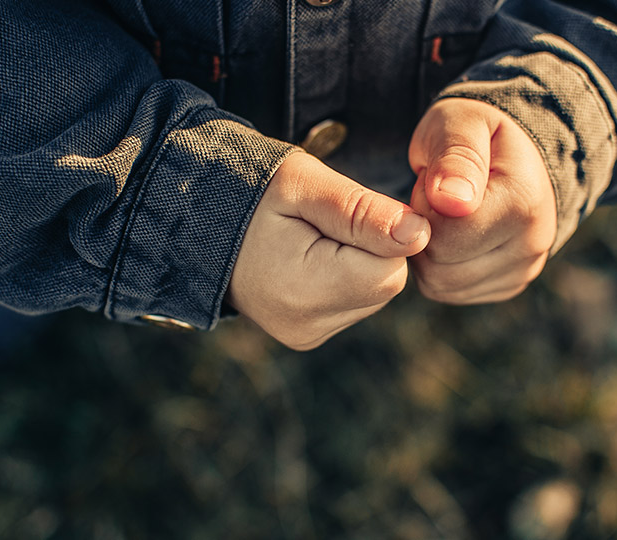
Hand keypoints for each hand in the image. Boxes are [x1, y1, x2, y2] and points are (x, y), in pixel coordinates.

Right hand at [228, 151, 429, 349]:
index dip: (377, 230)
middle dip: (367, 247)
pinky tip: (306, 260)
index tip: (337, 211)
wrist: (198, 219)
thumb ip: (362, 210)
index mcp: (303, 290)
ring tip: (307, 239)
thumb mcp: (303, 184)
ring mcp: (306, 336)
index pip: (391, 266)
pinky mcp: (307, 336)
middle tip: (318, 223)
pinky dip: (342, 277)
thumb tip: (419, 234)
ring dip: (355, 262)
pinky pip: (353, 302)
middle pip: (385, 282)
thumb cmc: (251, 190)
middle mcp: (306, 326)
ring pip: (373, 292)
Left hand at [408, 98, 556, 303]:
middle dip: (423, 231)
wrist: (517, 155)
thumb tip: (451, 201)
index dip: (424, 206)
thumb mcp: (461, 122)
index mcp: (522, 201)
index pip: (443, 234)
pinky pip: (449, 292)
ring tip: (445, 215)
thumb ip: (455, 156)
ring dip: (427, 251)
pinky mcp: (509, 285)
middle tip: (437, 196)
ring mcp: (523, 270)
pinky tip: (453, 234)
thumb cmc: (479, 135)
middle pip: (439, 266)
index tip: (436, 178)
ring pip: (440, 284)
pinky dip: (439, 266)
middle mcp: (531, 244)